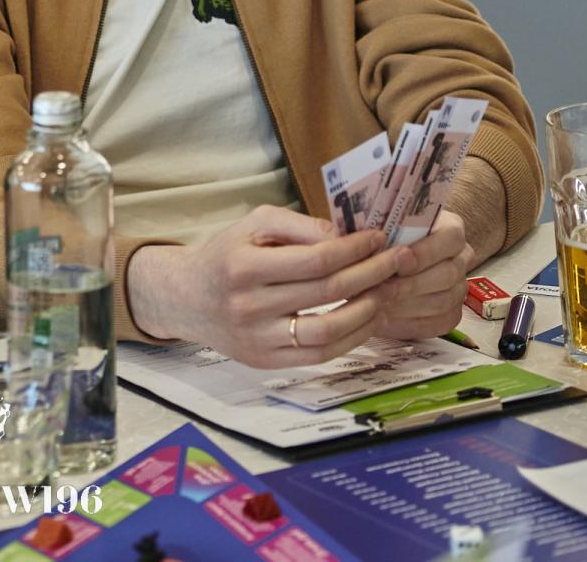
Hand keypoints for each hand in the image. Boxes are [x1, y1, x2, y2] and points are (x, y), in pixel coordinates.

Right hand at [128, 205, 400, 368]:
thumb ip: (299, 225)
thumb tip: (346, 235)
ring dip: (367, 311)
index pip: (315, 260)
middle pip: (327, 293)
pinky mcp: (265, 362)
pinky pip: (319, 356)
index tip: (380, 238)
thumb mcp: (254, 225)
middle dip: (372, 274)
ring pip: (327, 332)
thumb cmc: (227, 253)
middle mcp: (248, 306)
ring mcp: (256, 339)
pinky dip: (350, 338)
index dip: (355, 249)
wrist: (187, 297)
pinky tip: (367, 318)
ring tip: (389, 291)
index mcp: (243, 266)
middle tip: (398, 261)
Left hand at [371, 210, 471, 340]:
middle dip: (411, 283)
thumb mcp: (369, 227)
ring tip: (377, 303)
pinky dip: (409, 323)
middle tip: (381, 288)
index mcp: (450, 228)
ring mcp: (458, 288)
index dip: (425, 251)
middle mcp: (460, 257)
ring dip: (407, 305)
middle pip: (448, 273)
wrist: (376, 266)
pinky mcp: (450, 314)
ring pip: (442, 301)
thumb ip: (367, 229)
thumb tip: (354, 236)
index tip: (398, 260)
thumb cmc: (375, 241)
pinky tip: (384, 318)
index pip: (450, 237)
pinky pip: (437, 323)